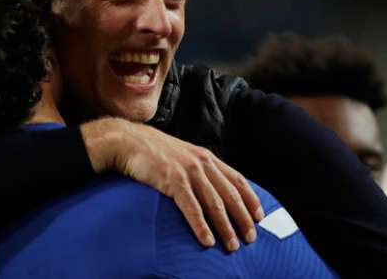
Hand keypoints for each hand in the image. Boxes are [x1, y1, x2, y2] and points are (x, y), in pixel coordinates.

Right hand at [81, 118, 263, 251]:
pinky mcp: (173, 181)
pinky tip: (207, 240)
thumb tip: (208, 186)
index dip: (251, 199)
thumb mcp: (181, 154)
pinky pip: (192, 208)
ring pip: (215, 205)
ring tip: (232, 245)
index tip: (259, 216)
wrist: (127, 141)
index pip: (237, 180)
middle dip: (243, 219)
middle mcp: (202, 163)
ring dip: (226, 227)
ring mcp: (188, 171)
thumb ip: (196, 167)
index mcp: (206, 157)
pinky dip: (201, 226)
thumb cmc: (151, 150)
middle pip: (230, 195)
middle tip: (250, 238)